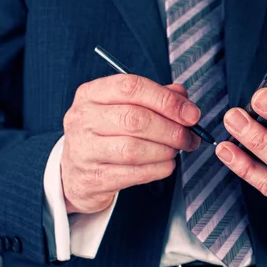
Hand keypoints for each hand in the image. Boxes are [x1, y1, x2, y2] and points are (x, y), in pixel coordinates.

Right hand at [62, 75, 200, 213]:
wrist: (75, 172)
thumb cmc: (105, 134)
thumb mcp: (122, 108)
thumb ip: (154, 98)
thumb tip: (184, 99)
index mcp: (91, 93)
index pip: (131, 87)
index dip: (166, 100)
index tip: (190, 114)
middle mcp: (83, 118)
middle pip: (135, 119)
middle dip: (171, 129)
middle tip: (189, 137)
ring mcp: (84, 150)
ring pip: (134, 149)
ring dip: (165, 150)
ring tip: (176, 151)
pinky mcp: (93, 178)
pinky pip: (133, 174)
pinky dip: (157, 169)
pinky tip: (166, 165)